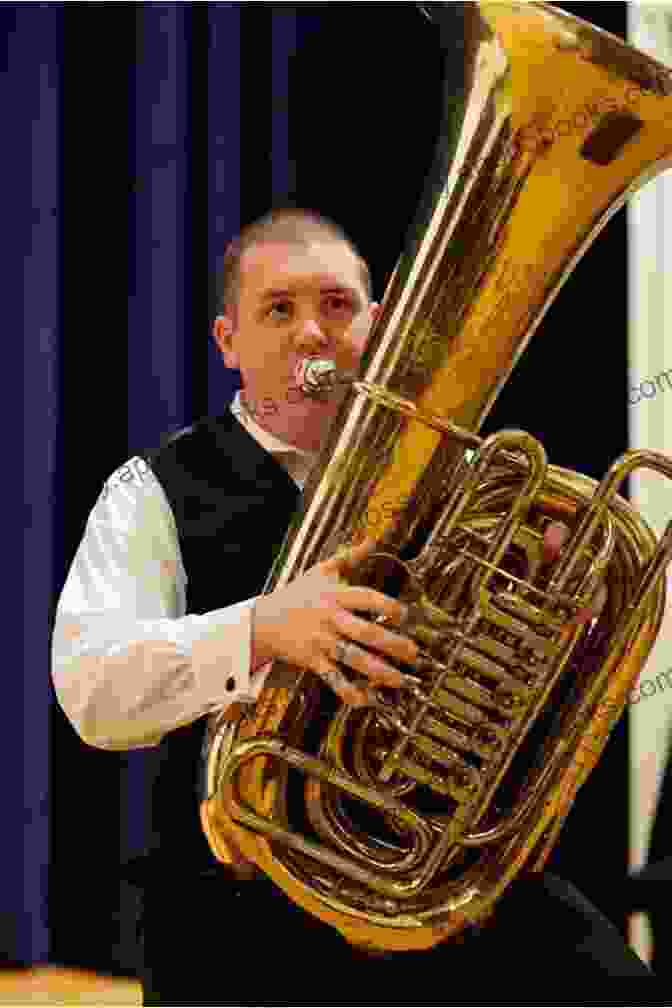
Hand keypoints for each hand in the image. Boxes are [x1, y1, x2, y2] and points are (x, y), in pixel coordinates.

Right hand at [251, 536, 417, 707]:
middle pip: (364, 631)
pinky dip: (349, 691)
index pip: (365, 598)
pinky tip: (366, 700)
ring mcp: (322, 642)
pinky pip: (333, 678)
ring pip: (353, 658)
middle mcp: (330, 619)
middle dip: (391, 643)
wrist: (263, 620)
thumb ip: (349, 556)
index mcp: (335, 596)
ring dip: (378, 671)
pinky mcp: (313, 661)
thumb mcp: (321, 571)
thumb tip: (372, 538)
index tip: (405, 614)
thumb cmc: (297, 594)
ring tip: (400, 679)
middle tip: (413, 653)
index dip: (386, 605)